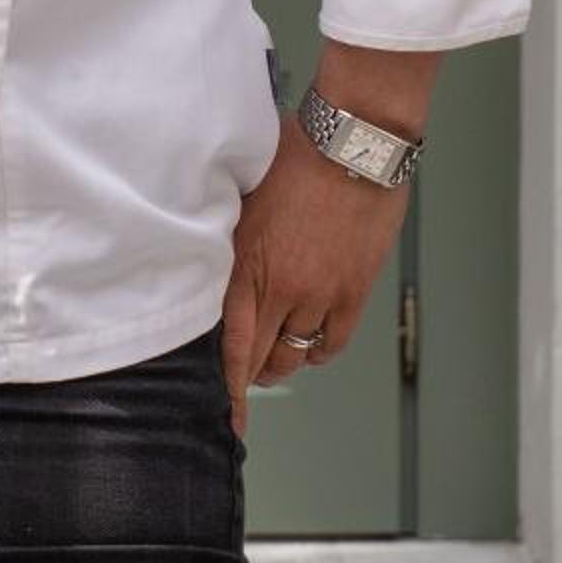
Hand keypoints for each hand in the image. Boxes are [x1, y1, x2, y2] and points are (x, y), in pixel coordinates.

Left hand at [219, 114, 409, 436]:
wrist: (353, 144)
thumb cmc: (294, 155)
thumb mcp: (242, 193)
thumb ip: (228, 234)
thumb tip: (208, 254)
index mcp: (245, 262)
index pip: (228, 343)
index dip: (225, 387)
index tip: (224, 418)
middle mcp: (280, 287)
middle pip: (260, 358)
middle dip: (247, 376)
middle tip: (240, 383)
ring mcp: (320, 294)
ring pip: (294, 356)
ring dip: (280, 363)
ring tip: (271, 361)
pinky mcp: (353, 292)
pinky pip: (331, 343)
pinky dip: (317, 351)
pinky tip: (309, 346)